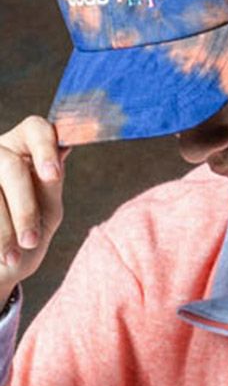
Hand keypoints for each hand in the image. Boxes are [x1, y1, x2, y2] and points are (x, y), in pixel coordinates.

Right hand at [0, 116, 71, 301]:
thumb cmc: (27, 235)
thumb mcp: (47, 211)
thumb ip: (50, 184)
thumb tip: (63, 150)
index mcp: (27, 149)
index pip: (37, 129)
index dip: (45, 148)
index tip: (52, 176)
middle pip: (11, 165)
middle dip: (24, 209)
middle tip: (30, 241)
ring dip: (3, 228)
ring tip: (11, 257)